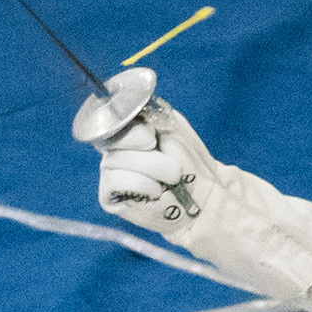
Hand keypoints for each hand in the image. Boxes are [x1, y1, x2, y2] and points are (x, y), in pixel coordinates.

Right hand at [92, 95, 215, 233]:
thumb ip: (155, 115)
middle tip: (171, 164)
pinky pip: (116, 181)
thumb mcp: (175, 129)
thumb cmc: (191, 164)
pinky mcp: (108, 198)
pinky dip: (143, 184)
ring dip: (152, 168)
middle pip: (112, 139)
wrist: (203, 196)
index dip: (129, 126)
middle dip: (147, 152)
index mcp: (127, 132)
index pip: (111, 120)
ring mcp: (108, 173)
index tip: (152, 135)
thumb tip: (136, 113)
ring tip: (171, 179)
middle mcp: (113, 150)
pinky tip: (156, 192)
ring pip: (115, 160)